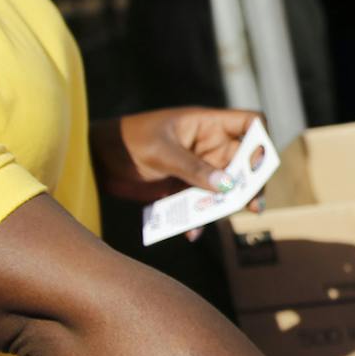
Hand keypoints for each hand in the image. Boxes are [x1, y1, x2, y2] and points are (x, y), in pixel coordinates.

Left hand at [90, 107, 260, 204]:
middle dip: (250, 183)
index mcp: (206, 125)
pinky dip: (199, 219)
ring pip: (225, 188)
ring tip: (221, 217)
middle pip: (244, 163)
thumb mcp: (161, 152)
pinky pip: (201, 205)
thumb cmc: (126, 142)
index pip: (249, 123)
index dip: (261, 140)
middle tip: (252, 205)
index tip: (259, 164)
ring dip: (226, 204)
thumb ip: (194, 168)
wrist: (94, 160)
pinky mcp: (182, 189)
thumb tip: (228, 186)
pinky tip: (191, 232)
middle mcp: (207, 146)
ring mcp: (196, 168)